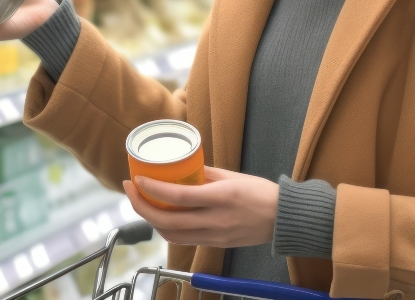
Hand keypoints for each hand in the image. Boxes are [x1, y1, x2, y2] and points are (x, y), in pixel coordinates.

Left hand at [123, 167, 277, 247]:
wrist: (284, 219)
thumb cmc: (262, 192)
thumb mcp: (233, 176)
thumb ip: (206, 174)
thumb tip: (181, 169)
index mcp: (220, 197)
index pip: (177, 197)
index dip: (152, 190)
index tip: (137, 179)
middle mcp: (215, 220)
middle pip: (167, 221)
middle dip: (141, 207)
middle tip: (130, 190)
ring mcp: (215, 235)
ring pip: (172, 234)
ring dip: (151, 220)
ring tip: (142, 202)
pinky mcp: (216, 244)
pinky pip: (185, 239)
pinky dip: (167, 228)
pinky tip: (161, 216)